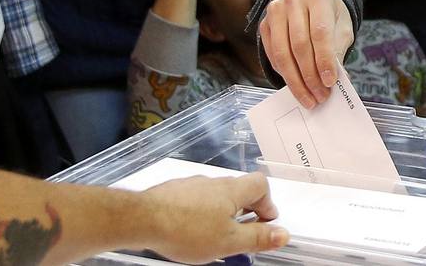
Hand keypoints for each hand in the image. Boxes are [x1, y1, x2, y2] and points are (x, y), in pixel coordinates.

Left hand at [139, 172, 288, 260]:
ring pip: (215, 196)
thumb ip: (257, 238)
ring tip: (215, 235)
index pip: (261, 185)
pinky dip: (199, 214)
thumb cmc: (186, 229)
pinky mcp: (173, 193)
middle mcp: (214, 183)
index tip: (265, 222)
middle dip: (244, 211)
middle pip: (238, 191)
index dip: (267, 203)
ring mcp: (191, 186)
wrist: (142, 219)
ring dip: (221, 212)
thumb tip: (282, 234)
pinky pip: (194, 201)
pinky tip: (191, 230)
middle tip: (243, 232)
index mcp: (232, 191)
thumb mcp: (228, 242)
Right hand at [259, 0, 355, 107]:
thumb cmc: (330, 16)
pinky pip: (273, 55)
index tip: (330, 82)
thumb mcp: (342, 28)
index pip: (320, 32)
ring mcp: (275, 10)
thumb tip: (335, 80)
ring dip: (296, 81)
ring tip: (309, 97)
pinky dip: (285, 74)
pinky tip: (297, 85)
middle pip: (300, 45)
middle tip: (320, 96)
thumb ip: (338, 51)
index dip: (324, 60)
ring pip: (283, 53)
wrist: (311, 2)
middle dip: (310, 76)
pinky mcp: (264, 24)